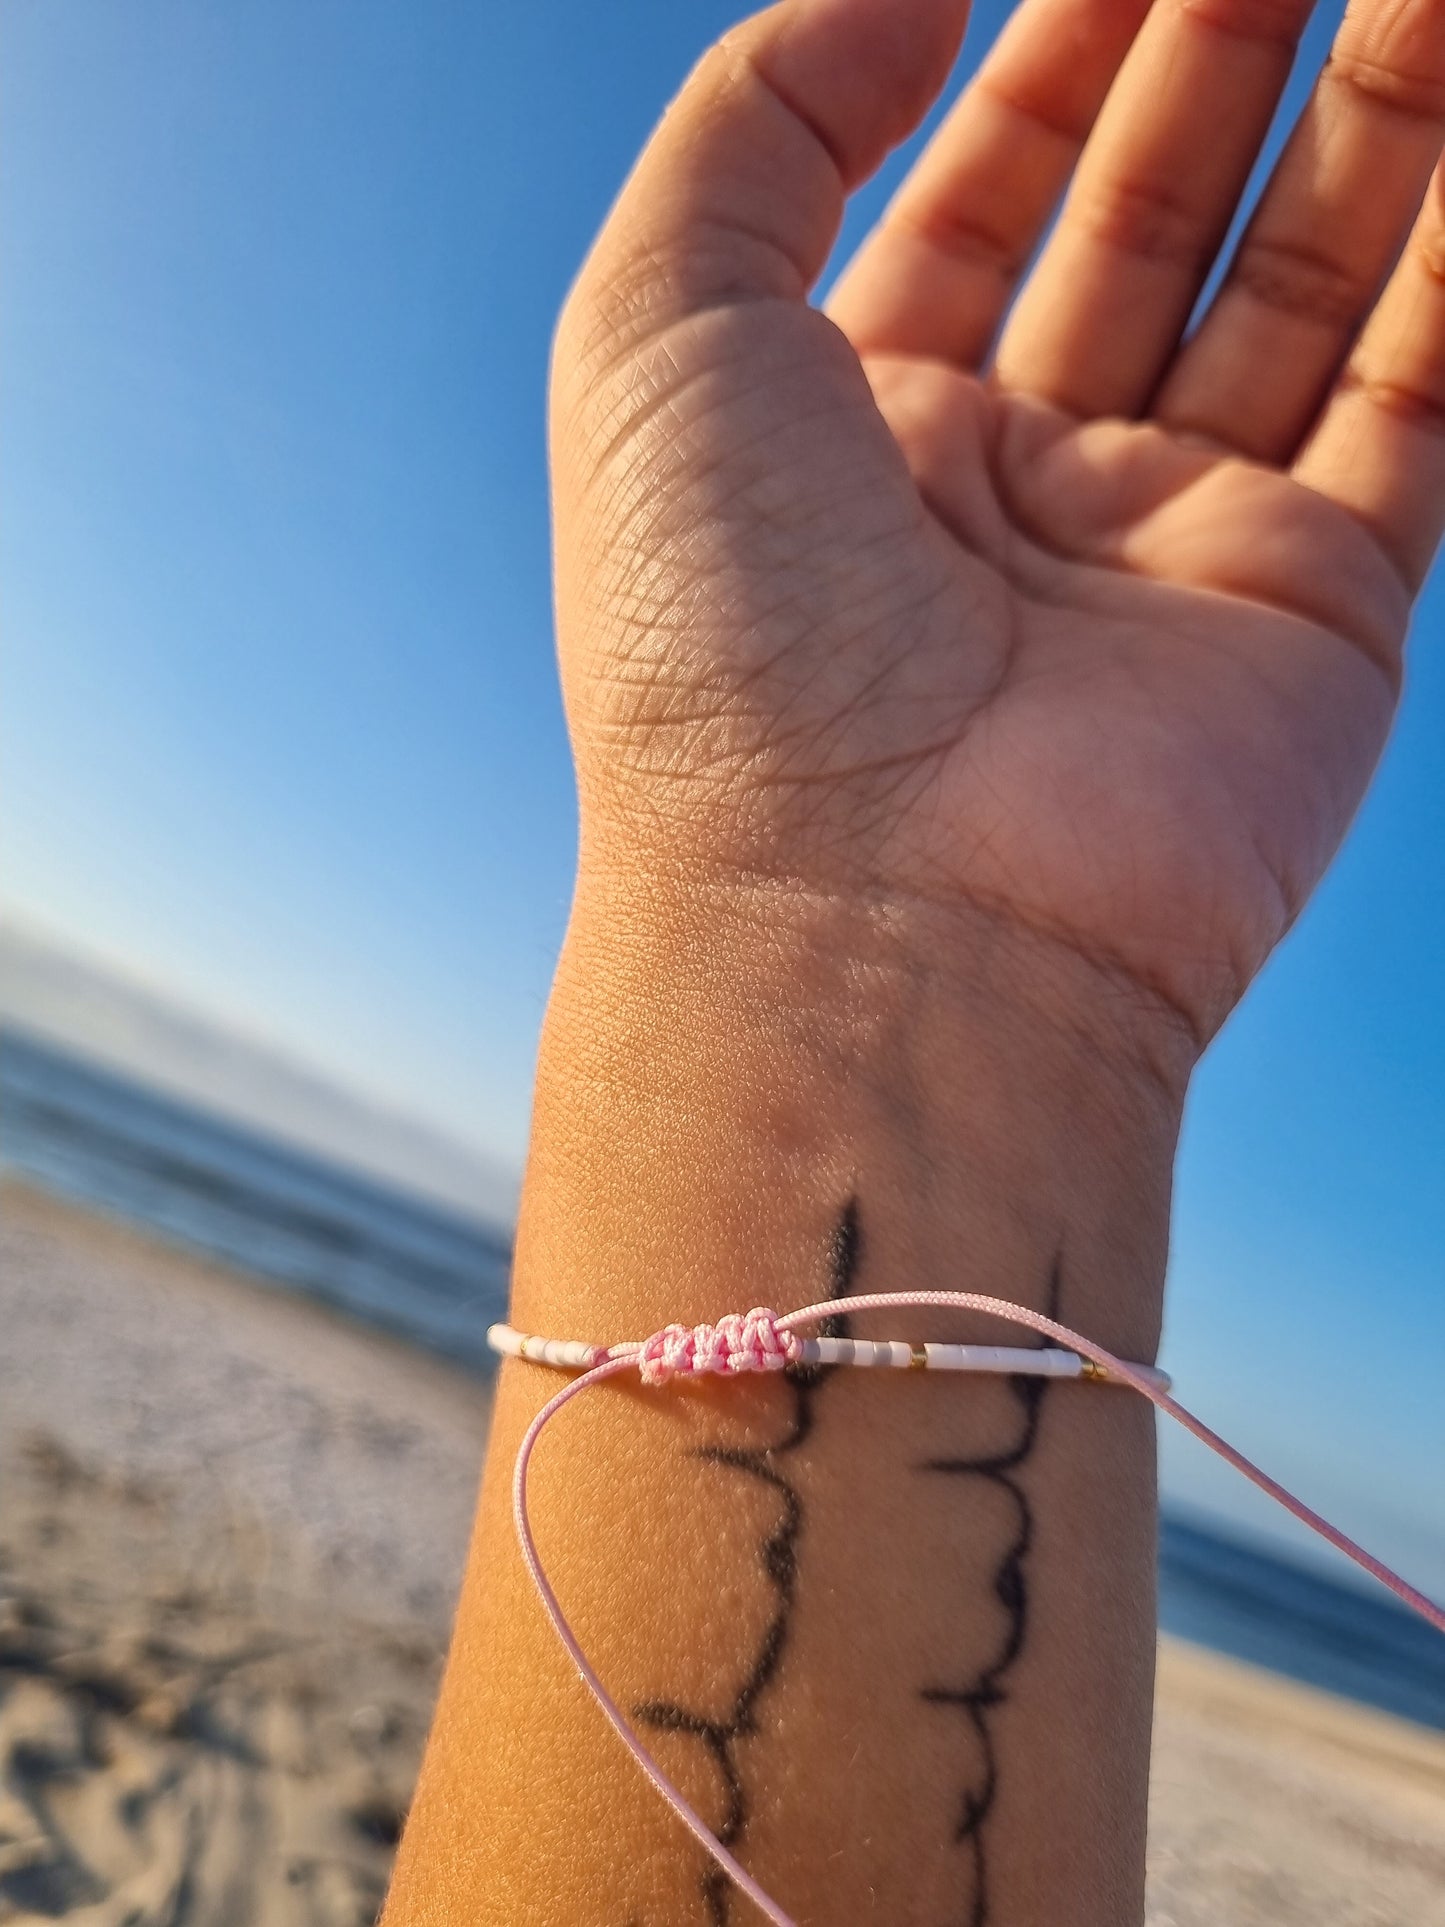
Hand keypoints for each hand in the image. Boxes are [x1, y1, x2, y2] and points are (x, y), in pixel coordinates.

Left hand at [550, 0, 1443, 1061]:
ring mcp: (1173, 557)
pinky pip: (1421, 401)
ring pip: (1303, 288)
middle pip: (1150, 219)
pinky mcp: (1317, 619)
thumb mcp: (654, 329)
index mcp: (861, 434)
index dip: (1059, 41)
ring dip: (1370, 118)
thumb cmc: (721, 645)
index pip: (987, 191)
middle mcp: (1017, 496)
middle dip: (1222, 48)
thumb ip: (761, 119)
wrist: (866, 918)